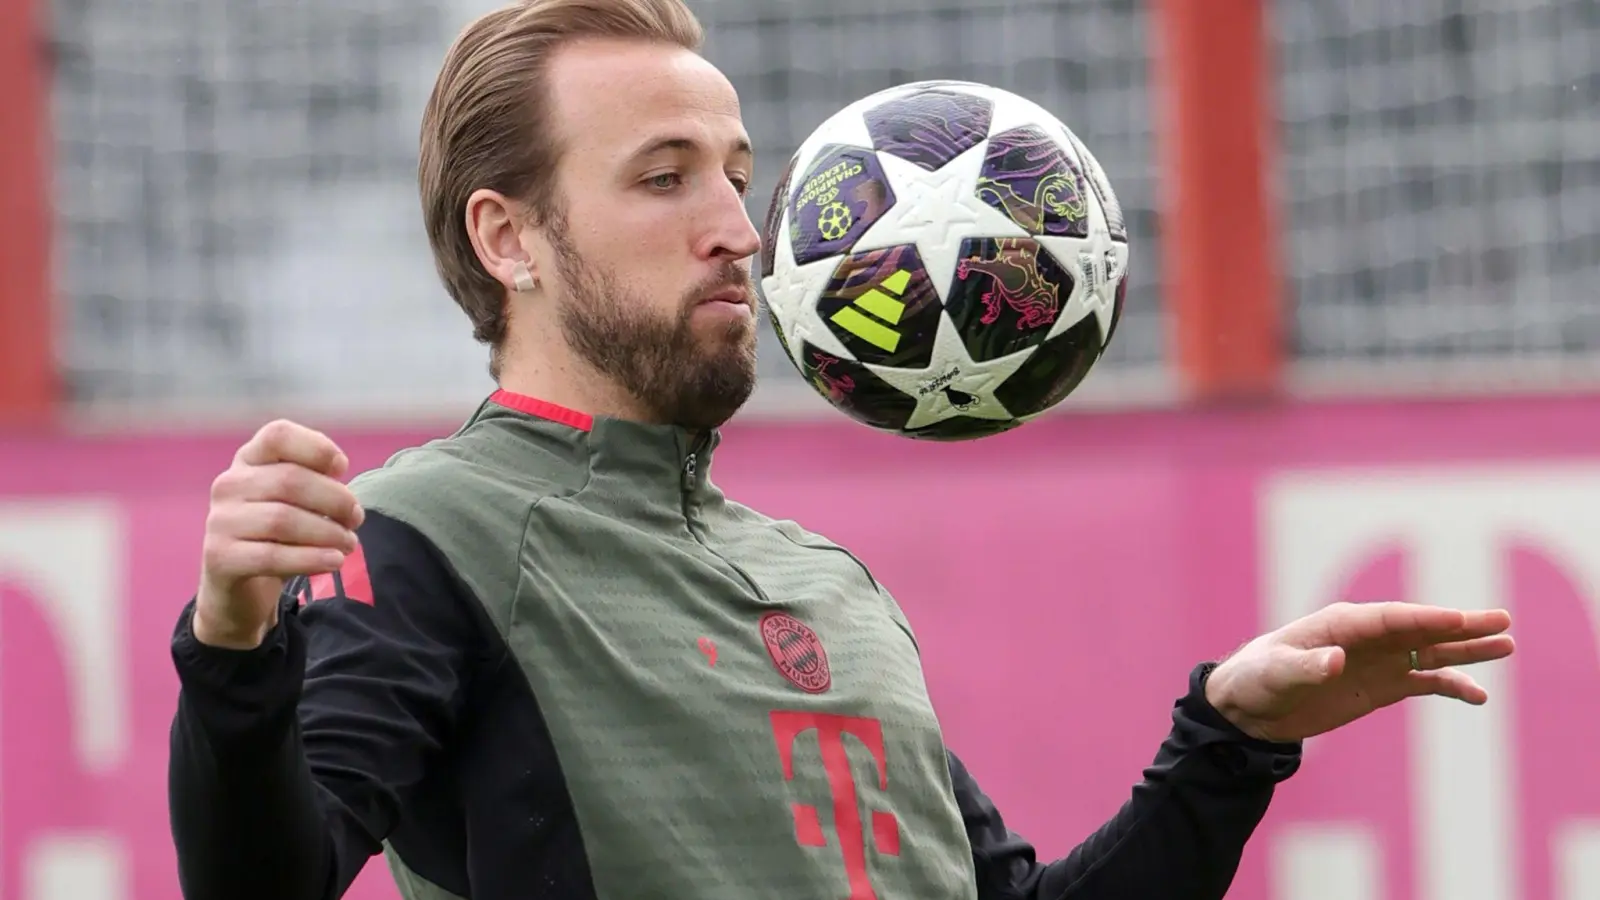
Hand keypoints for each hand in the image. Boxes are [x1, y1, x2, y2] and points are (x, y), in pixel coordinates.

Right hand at [194, 420, 364, 648]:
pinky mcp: (219, 557)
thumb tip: (342, 484)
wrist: (241, 586)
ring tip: (350, 543)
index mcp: (249, 460)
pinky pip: (271, 556)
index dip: (317, 447)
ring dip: (328, 532)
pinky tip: (335, 561)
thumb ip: (315, 482)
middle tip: (356, 519)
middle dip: (335, 500)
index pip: (278, 435)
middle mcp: (228, 484)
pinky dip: (311, 559)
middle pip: (290, 480)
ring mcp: (219, 521)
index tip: (343, 467)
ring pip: (283, 520)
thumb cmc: (279, 534)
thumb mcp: (296, 500)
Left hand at [1204, 601, 1514, 742]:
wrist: (1250, 706)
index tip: (1459, 620)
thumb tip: (1336, 659)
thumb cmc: (1257, 679)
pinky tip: (1478, 695)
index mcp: (1340, 623)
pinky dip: (1450, 685)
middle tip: (1503, 620)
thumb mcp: (1277, 673)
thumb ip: (1306, 666)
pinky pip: (1424, 681)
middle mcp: (1366, 637)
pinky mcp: (1381, 686)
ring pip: (1430, 651)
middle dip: (1460, 625)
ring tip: (1507, 645)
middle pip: (1421, 628)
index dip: (1425, 619)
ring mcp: (1378, 661)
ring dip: (1467, 650)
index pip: (1391, 618)